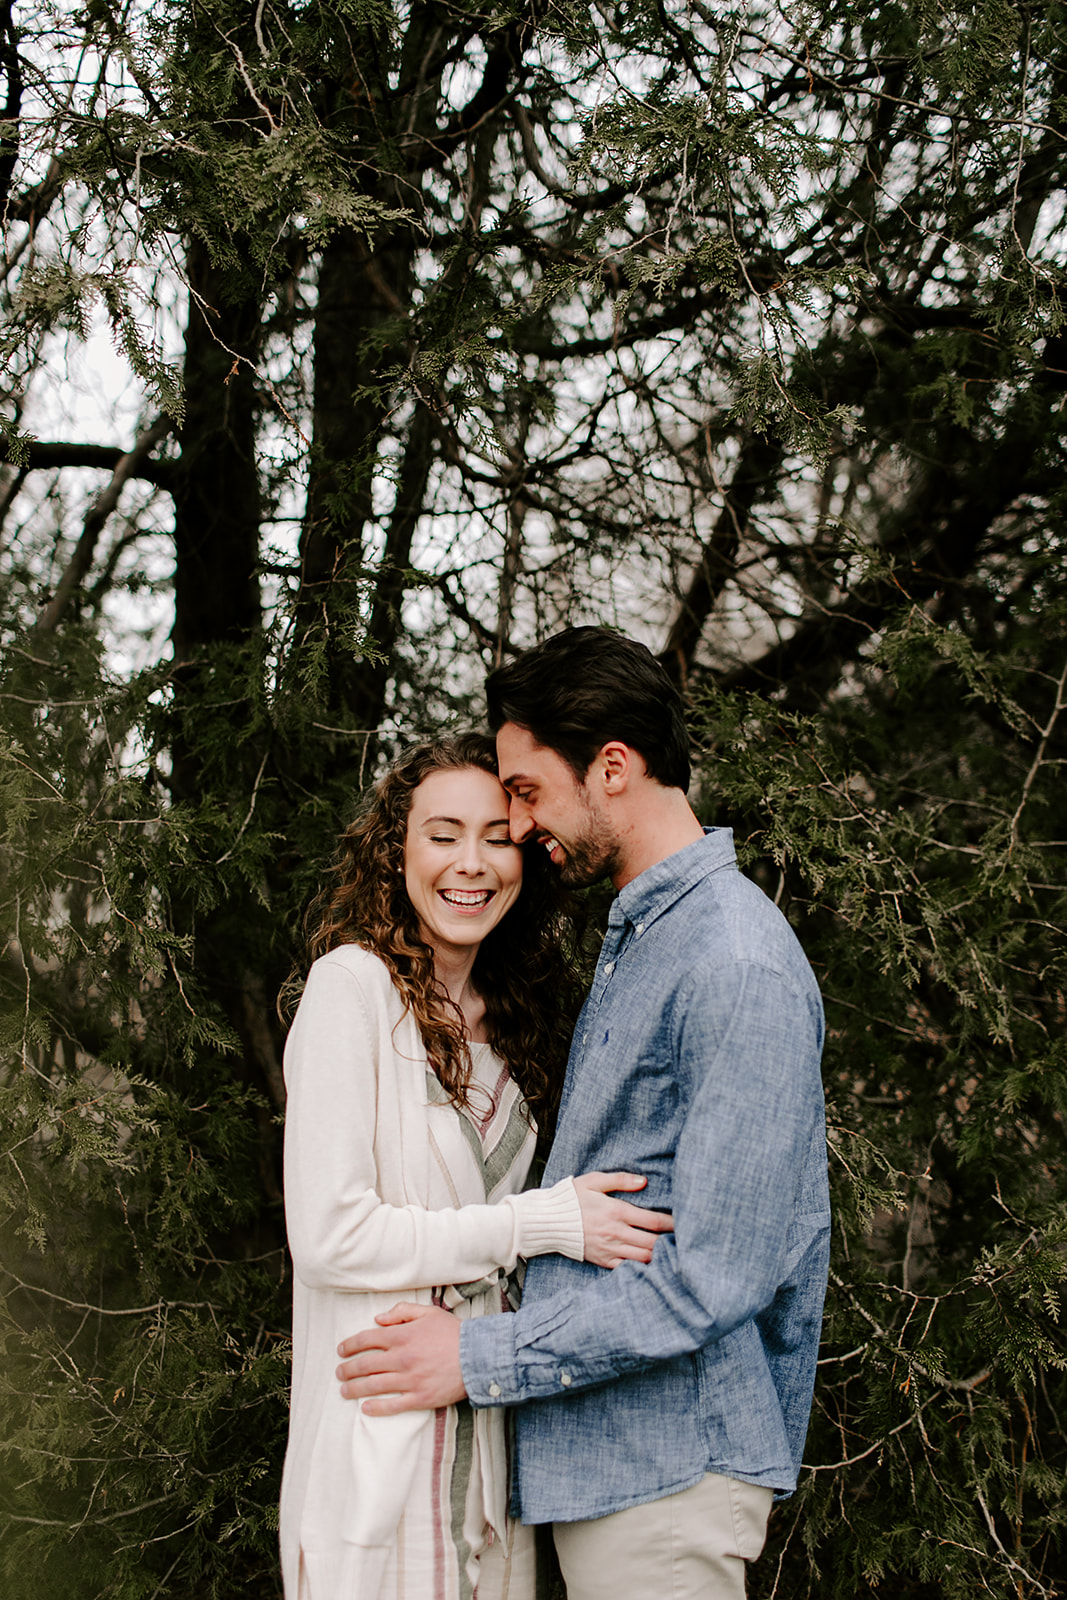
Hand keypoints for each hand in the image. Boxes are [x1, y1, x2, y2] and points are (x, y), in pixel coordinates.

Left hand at [336, 1303, 465, 1414]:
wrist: (478, 1356)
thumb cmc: (453, 1333)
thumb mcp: (428, 1313)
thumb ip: (401, 1312)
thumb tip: (378, 1320)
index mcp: (402, 1336)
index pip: (367, 1339)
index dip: (350, 1345)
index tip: (341, 1350)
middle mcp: (402, 1358)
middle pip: (365, 1364)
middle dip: (347, 1369)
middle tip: (339, 1373)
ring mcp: (410, 1380)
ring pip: (374, 1385)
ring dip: (354, 1388)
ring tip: (344, 1391)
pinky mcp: (420, 1398)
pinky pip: (393, 1405)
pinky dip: (376, 1407)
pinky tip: (365, 1408)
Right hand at [573, 1172, 673, 1267]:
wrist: (548, 1221)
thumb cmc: (571, 1198)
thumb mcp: (594, 1181)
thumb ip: (621, 1179)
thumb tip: (644, 1181)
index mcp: (616, 1211)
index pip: (653, 1221)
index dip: (672, 1224)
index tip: (682, 1223)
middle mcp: (615, 1232)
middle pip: (652, 1243)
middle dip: (670, 1242)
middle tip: (681, 1240)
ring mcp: (609, 1249)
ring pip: (643, 1258)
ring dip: (658, 1256)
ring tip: (670, 1252)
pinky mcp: (603, 1260)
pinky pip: (627, 1268)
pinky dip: (641, 1267)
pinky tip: (650, 1263)